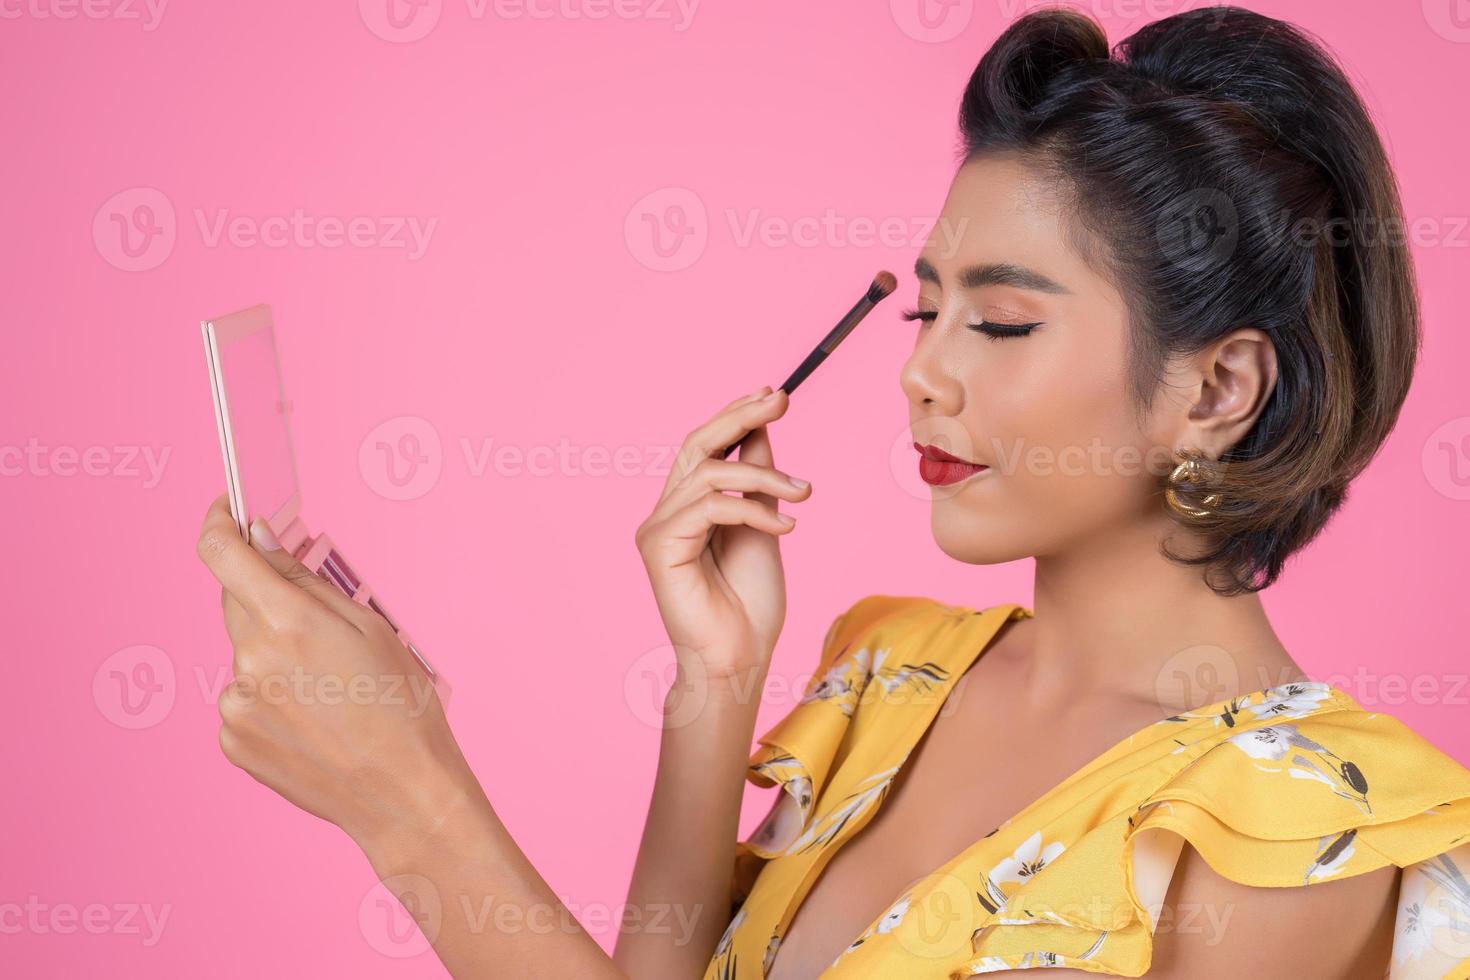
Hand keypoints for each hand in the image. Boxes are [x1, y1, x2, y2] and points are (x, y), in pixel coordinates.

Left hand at [196, 495, 474, 850]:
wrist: (403, 793)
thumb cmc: (401, 707)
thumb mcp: (371, 627)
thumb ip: (305, 581)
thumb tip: (261, 541)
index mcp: (287, 622)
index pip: (221, 553)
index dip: (218, 522)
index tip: (227, 509)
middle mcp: (249, 661)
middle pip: (237, 602)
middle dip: (269, 599)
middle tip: (319, 628)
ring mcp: (234, 704)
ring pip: (244, 653)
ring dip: (273, 654)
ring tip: (328, 690)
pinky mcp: (232, 740)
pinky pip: (242, 698)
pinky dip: (269, 697)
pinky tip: (313, 719)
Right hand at [634, 386, 811, 680]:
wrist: (740, 658)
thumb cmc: (751, 604)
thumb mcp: (764, 525)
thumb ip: (757, 480)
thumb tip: (761, 429)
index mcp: (688, 506)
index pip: (706, 446)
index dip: (735, 415)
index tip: (774, 395)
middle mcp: (667, 512)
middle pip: (698, 443)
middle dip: (741, 416)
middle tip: (781, 401)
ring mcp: (658, 528)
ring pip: (711, 472)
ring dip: (765, 476)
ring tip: (804, 493)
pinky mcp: (660, 546)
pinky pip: (710, 506)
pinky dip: (753, 509)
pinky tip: (786, 526)